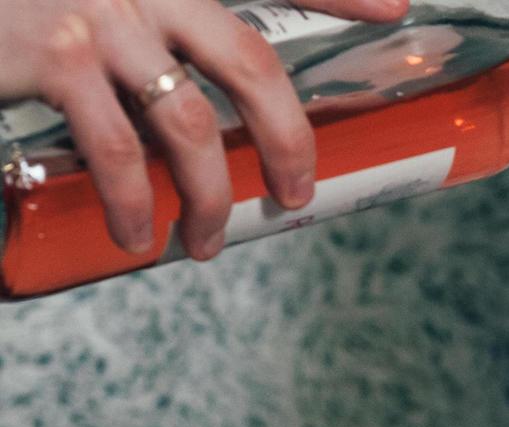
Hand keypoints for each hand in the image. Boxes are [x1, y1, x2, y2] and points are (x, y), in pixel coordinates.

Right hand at [0, 0, 405, 257]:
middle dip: (288, 139)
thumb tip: (207, 120)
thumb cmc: (34, 7)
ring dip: (211, 197)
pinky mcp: (57, 56)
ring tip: (207, 241)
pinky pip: (117, 148)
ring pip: (191, 122)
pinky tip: (140, 233)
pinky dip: (136, 203)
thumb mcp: (114, 6)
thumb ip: (169, 37)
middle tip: (295, 194)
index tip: (394, 10)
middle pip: (251, 62)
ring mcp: (104, 16)